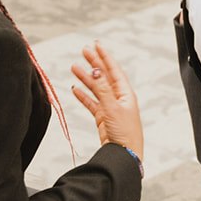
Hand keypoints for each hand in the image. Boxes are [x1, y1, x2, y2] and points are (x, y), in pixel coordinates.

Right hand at [70, 41, 143, 159]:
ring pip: (96, 89)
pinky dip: (84, 96)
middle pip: (104, 76)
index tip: (96, 45)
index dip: (105, 57)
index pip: (114, 70)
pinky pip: (92, 103)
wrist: (124, 155)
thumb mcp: (113, 108)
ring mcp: (111, 107)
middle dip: (94, 63)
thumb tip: (97, 71)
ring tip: (74, 67)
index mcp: (126, 94)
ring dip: (86, 78)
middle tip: (84, 51)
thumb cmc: (125, 134)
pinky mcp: (103, 118)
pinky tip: (75, 89)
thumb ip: (103, 90)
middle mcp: (119, 98)